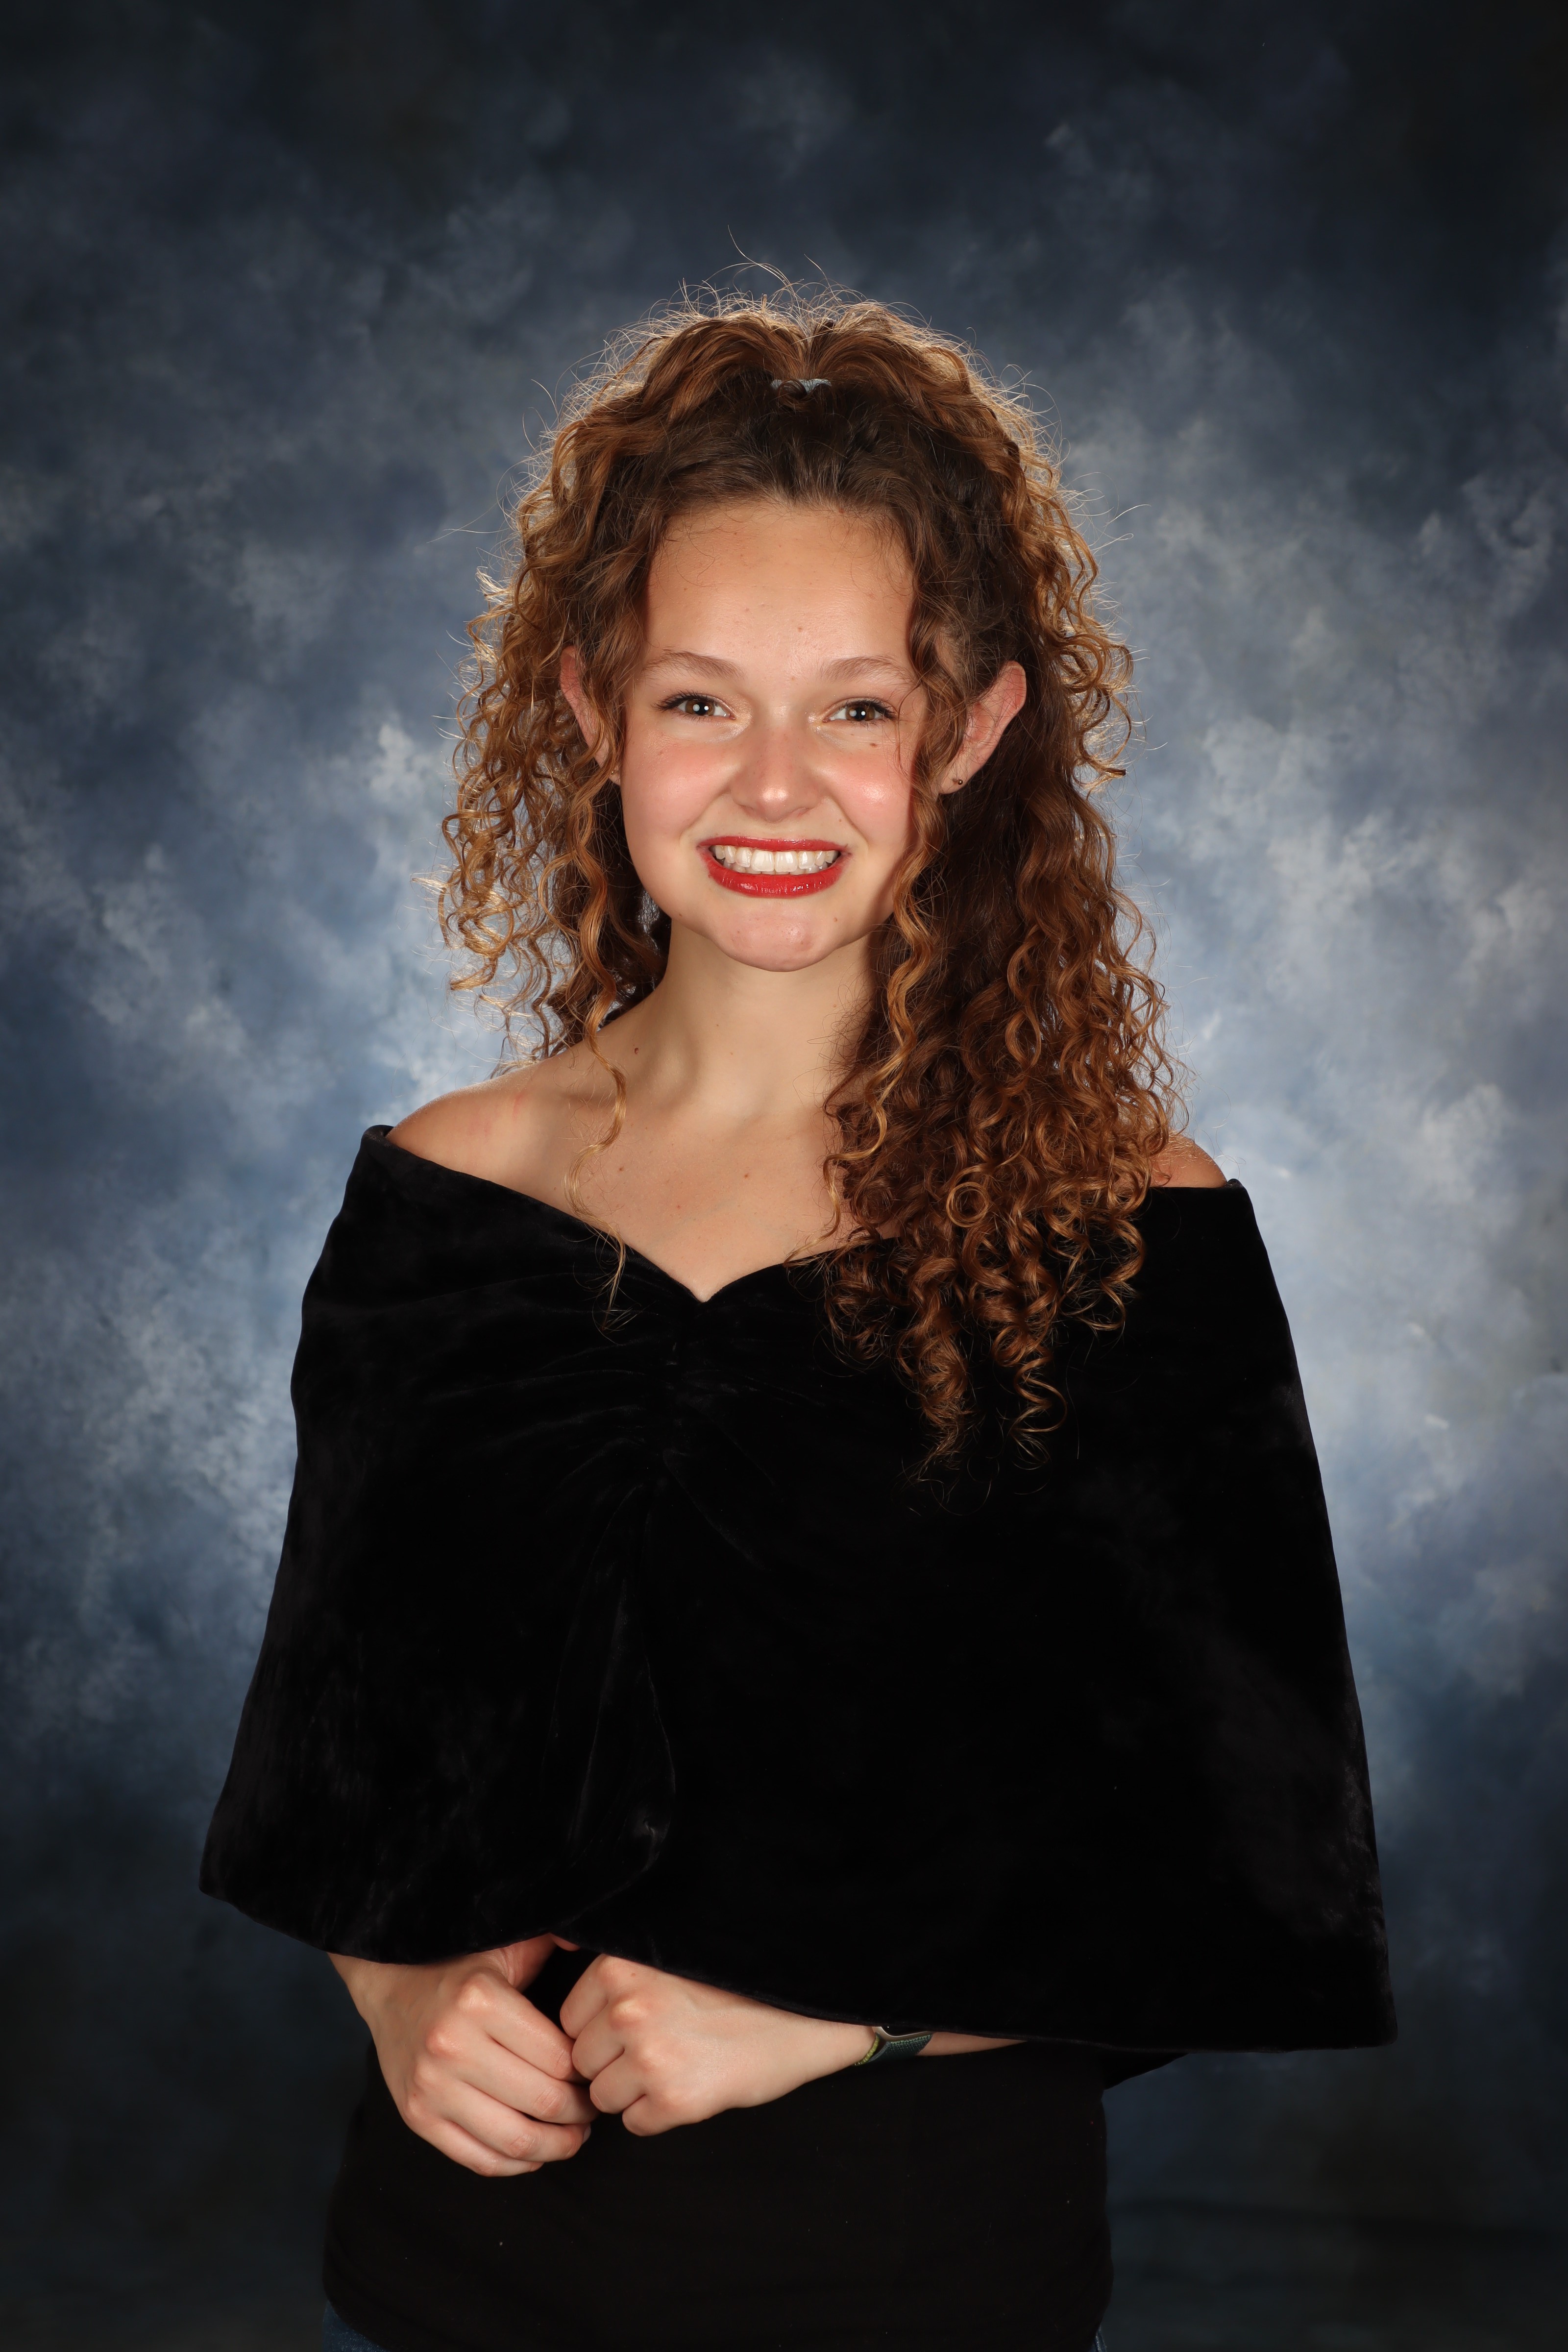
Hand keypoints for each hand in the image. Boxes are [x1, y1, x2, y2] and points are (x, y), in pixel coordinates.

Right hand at [331, 1934, 594, 2177]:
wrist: (390, 1986)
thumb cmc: (460, 1967)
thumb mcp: (507, 1945)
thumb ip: (553, 1937)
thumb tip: (598, 1934)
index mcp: (481, 2001)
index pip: (559, 2058)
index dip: (588, 2073)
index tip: (597, 2071)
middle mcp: (452, 2046)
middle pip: (542, 2102)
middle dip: (580, 2113)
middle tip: (593, 2108)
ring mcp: (431, 2086)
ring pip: (514, 2140)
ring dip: (555, 2146)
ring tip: (573, 2136)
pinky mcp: (416, 2117)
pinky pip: (477, 2158)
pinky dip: (515, 2165)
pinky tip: (535, 2151)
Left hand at [560, 1954, 871, 2136]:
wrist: (806, 2018)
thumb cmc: (740, 1989)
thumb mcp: (669, 1962)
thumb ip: (620, 1977)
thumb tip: (568, 2002)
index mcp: (621, 1967)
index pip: (571, 2019)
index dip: (600, 2030)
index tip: (635, 2027)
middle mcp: (629, 2009)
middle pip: (583, 2059)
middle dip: (612, 2063)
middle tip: (661, 2048)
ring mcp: (650, 2056)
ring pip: (604, 2095)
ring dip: (633, 2091)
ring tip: (679, 2064)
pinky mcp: (675, 2099)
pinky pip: (635, 2123)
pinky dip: (657, 2114)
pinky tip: (691, 2086)